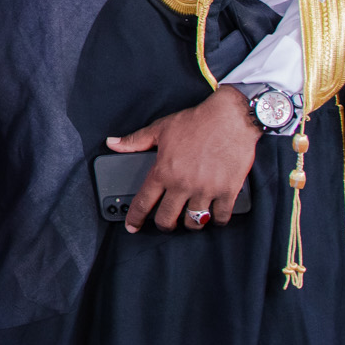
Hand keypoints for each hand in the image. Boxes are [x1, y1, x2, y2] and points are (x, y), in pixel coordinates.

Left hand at [108, 85, 258, 232]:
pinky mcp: (228, 191)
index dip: (135, 218)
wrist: (231, 117)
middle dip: (164, 225)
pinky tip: (213, 215)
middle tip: (166, 222)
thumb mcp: (160, 128)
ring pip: (194, 222)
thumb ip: (135, 141)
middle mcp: (183, 184)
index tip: (132, 226)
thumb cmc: (196, 121)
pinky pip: (220, 216)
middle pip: (167, 219)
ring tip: (190, 217)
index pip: (143, 202)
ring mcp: (206, 190)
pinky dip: (216, 219)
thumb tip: (113, 143)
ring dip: (190, 223)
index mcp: (164, 171)